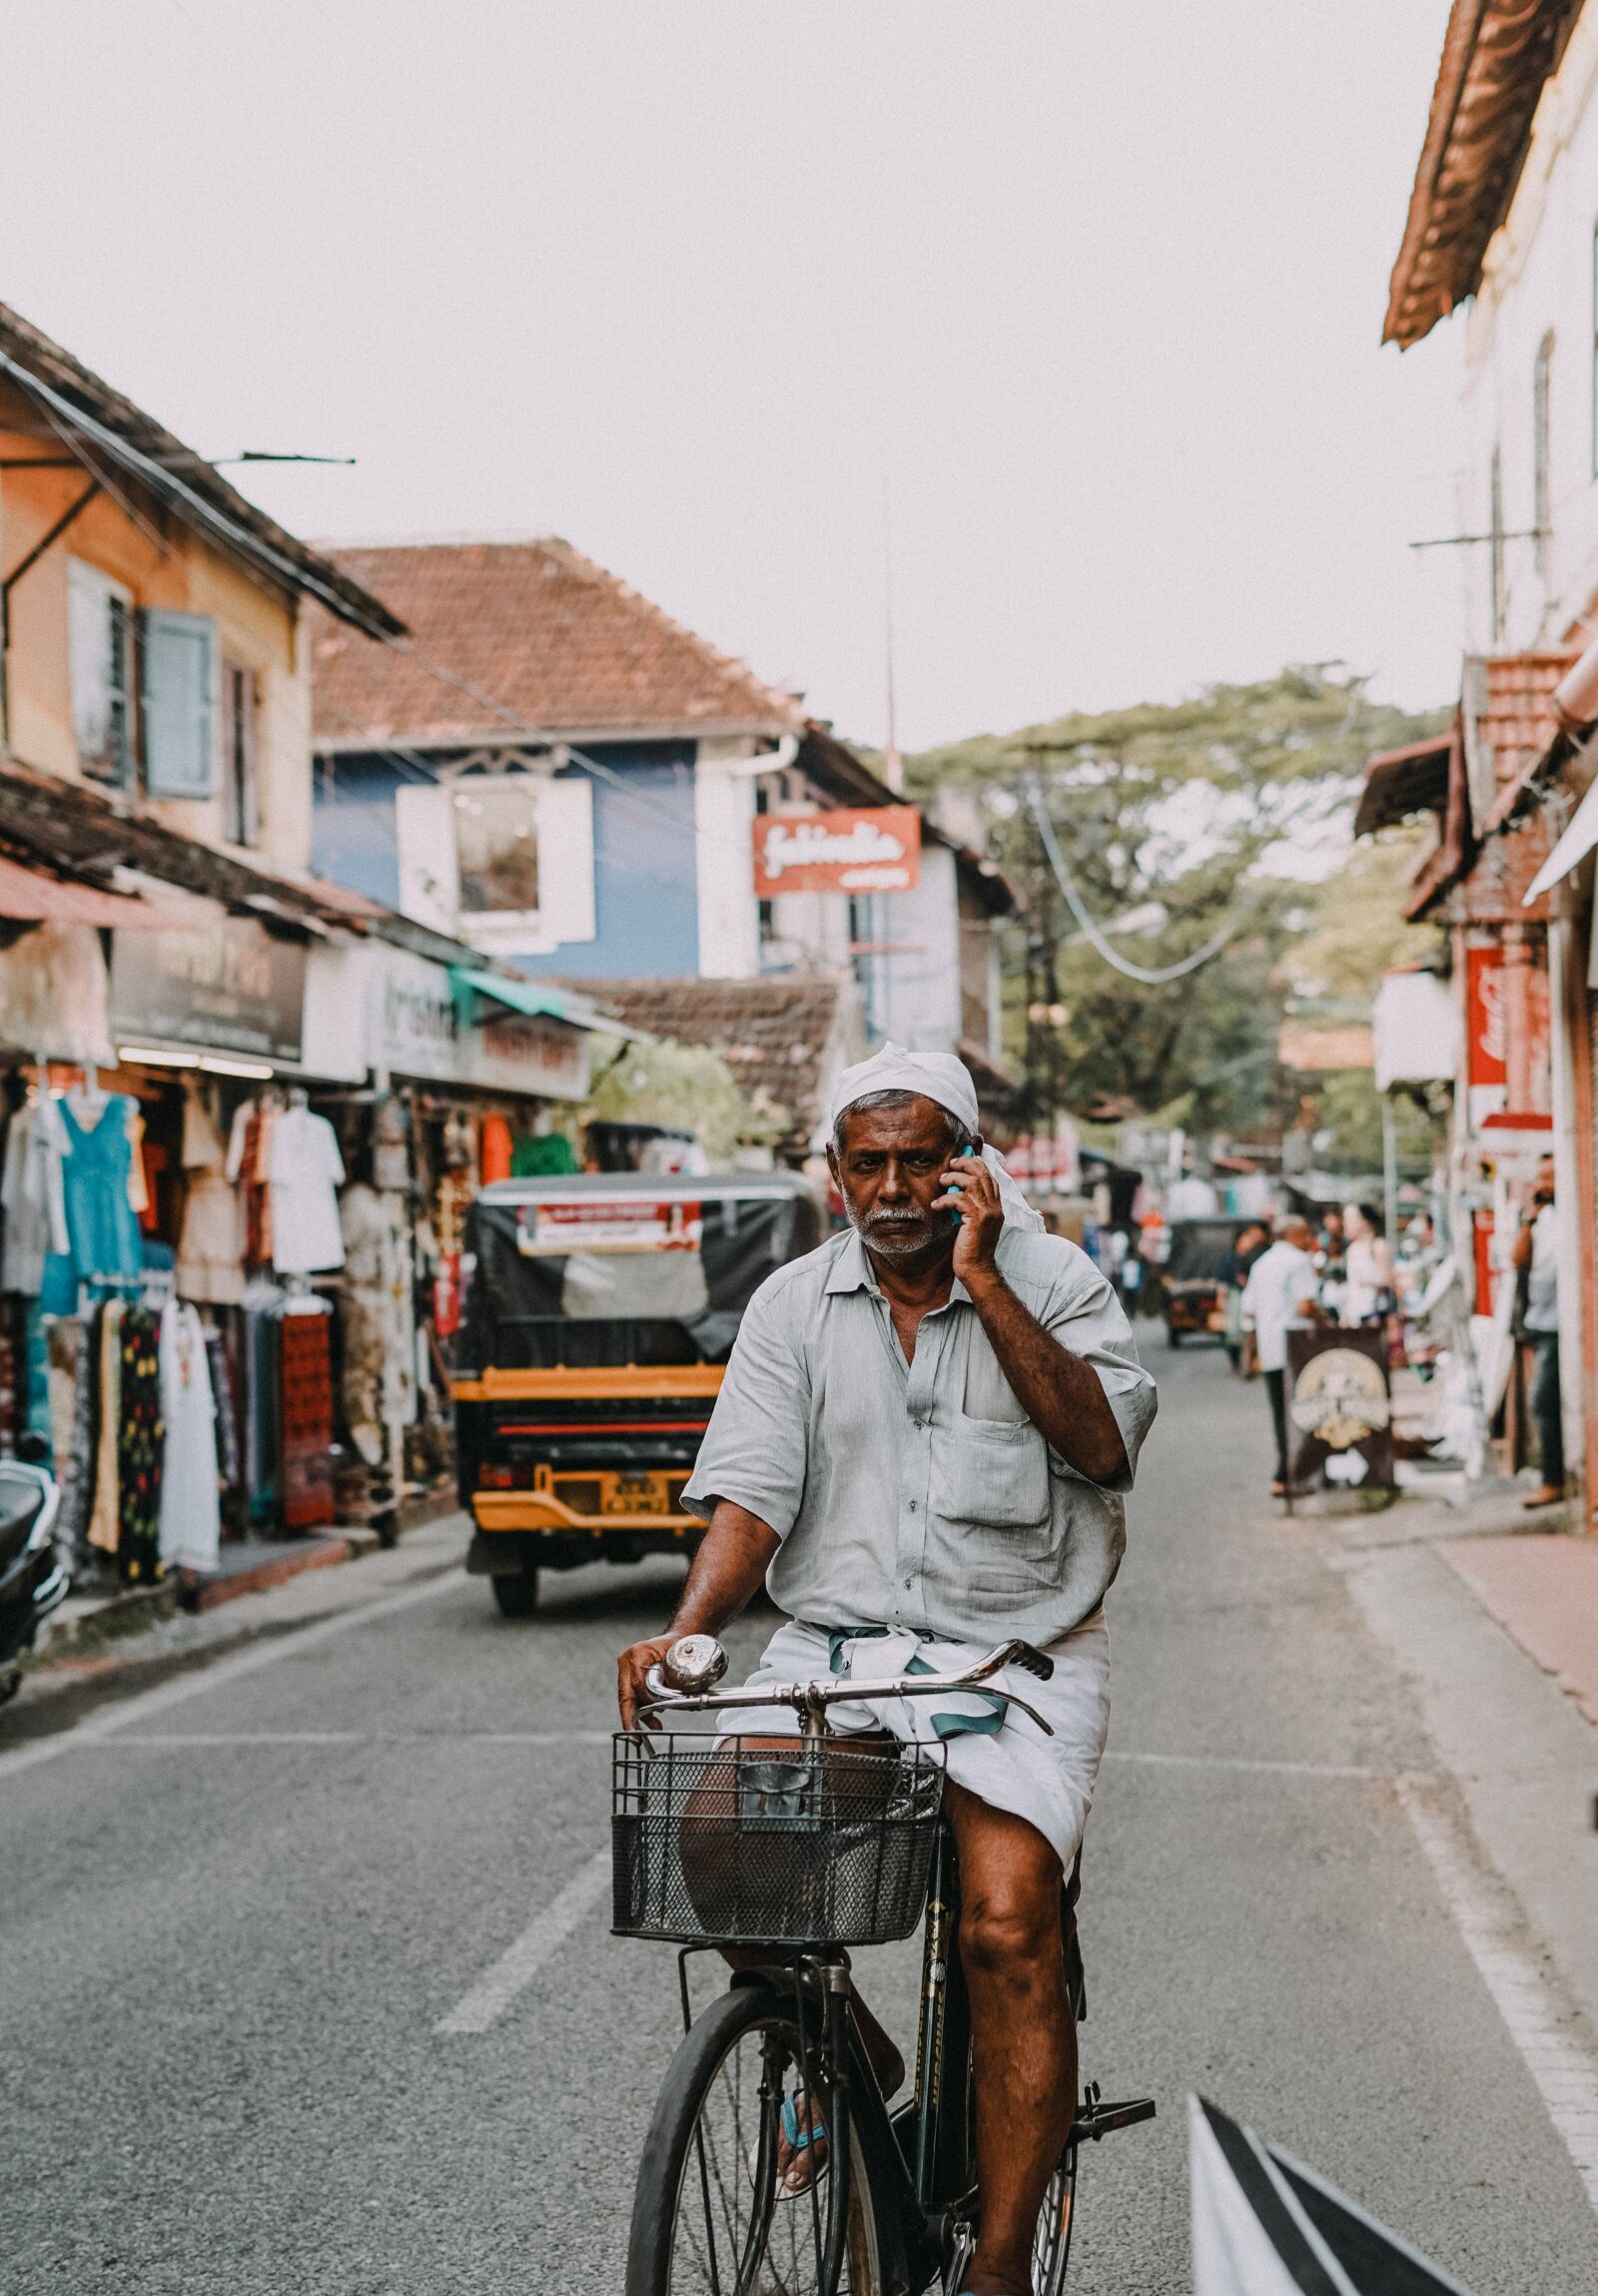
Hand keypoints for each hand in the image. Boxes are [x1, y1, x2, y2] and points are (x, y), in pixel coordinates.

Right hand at [617, 1633, 675, 1731]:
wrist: (678, 1638)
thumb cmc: (679, 1646)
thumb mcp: (676, 1660)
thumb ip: (671, 1678)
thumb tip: (669, 1702)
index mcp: (636, 1654)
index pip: (635, 1685)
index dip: (644, 1702)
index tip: (653, 1714)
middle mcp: (626, 1662)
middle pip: (626, 1696)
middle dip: (631, 1719)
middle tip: (636, 1737)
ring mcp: (626, 1670)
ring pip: (629, 1700)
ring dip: (639, 1717)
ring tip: (655, 1726)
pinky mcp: (630, 1678)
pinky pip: (633, 1698)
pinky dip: (641, 1710)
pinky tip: (651, 1721)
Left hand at [935, 1152, 1003, 1286]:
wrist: (977, 1269)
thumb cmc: (972, 1247)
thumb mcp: (974, 1222)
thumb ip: (970, 1206)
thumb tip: (956, 1191)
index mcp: (996, 1206)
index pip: (990, 1176)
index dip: (976, 1164)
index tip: (961, 1161)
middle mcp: (995, 1206)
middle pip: (982, 1173)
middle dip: (965, 1164)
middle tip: (951, 1164)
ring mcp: (988, 1212)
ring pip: (971, 1183)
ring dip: (953, 1178)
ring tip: (941, 1181)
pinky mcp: (977, 1220)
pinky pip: (959, 1199)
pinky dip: (945, 1199)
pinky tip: (936, 1205)